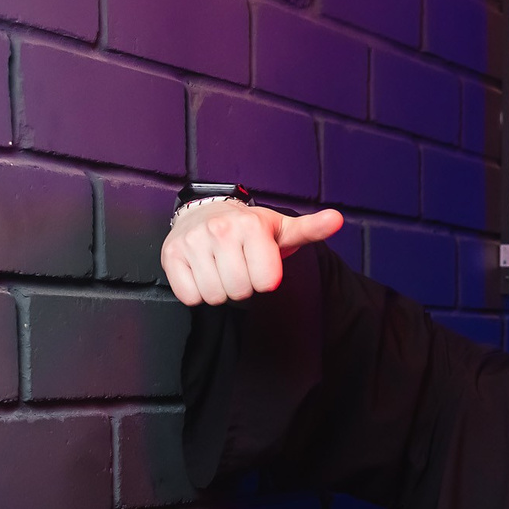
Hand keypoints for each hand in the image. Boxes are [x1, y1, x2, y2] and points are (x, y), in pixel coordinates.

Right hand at [161, 200, 343, 306]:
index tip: (260, 265)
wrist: (206, 212)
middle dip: (242, 286)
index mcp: (250, 226)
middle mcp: (219, 230)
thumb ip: (311, 229)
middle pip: (238, 292)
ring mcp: (192, 242)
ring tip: (221, 269)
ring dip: (220, 290)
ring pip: (213, 296)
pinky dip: (196, 292)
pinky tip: (202, 272)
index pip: (265, 283)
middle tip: (239, 267)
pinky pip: (189, 297)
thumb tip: (337, 219)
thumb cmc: (250, 229)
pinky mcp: (171, 255)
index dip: (265, 280)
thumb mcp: (283, 229)